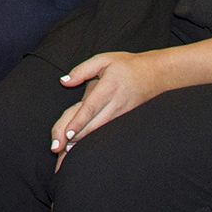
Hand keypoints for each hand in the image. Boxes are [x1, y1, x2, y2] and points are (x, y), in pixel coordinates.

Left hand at [50, 52, 162, 168]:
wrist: (155, 75)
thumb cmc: (126, 65)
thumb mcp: (103, 59)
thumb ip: (81, 70)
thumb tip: (63, 81)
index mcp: (109, 88)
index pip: (91, 108)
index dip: (79, 122)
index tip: (68, 134)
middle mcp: (115, 105)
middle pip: (93, 125)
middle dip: (76, 138)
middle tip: (57, 148)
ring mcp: (121, 115)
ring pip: (99, 132)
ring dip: (82, 142)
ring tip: (64, 152)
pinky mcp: (123, 120)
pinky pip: (105, 132)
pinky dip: (93, 140)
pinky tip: (80, 147)